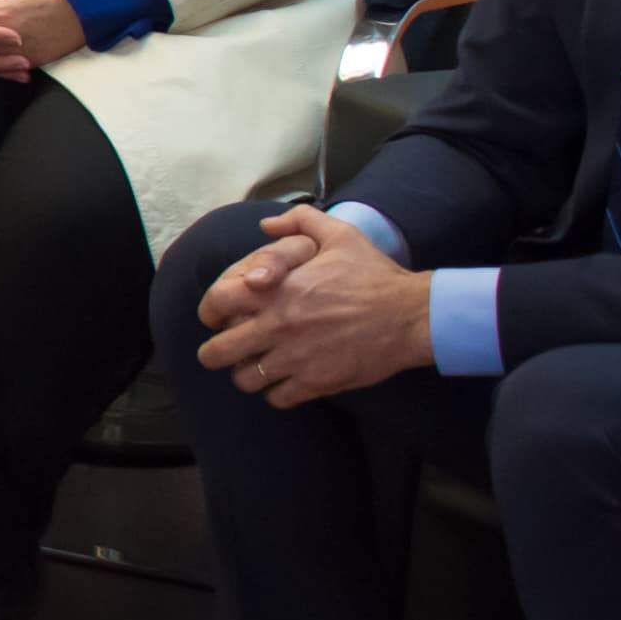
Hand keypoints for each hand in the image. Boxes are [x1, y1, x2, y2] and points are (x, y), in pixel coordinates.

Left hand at [192, 206, 430, 406]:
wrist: (410, 315)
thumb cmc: (373, 274)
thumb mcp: (339, 235)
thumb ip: (300, 221)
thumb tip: (266, 224)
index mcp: (275, 290)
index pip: (216, 303)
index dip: (210, 311)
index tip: (216, 317)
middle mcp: (277, 326)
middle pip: (217, 353)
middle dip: (215, 353)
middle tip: (227, 351)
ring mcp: (294, 358)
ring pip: (244, 380)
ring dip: (246, 374)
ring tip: (257, 368)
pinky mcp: (315, 382)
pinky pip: (277, 398)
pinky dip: (276, 393)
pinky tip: (285, 383)